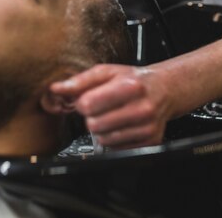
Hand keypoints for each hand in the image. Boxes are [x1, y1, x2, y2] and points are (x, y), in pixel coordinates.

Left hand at [50, 64, 171, 148]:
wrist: (164, 90)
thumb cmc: (134, 80)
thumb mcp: (108, 72)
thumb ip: (80, 81)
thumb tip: (56, 89)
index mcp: (130, 87)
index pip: (88, 104)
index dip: (82, 103)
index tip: (88, 100)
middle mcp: (141, 108)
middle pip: (94, 125)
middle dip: (92, 117)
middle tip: (101, 109)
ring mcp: (147, 128)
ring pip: (104, 140)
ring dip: (102, 130)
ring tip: (112, 117)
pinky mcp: (150, 142)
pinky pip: (117, 149)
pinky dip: (114, 139)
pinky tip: (122, 126)